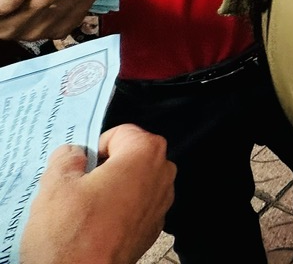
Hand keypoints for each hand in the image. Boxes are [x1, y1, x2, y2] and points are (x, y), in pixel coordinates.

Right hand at [21, 124, 174, 263]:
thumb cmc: (72, 233)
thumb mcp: (57, 184)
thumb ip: (67, 157)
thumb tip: (74, 152)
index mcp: (145, 154)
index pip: (122, 132)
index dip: (96, 146)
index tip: (81, 164)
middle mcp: (162, 175)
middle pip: (133, 155)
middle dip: (107, 166)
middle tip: (79, 184)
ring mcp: (162, 203)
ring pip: (135, 181)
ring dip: (113, 188)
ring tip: (86, 207)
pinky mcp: (154, 227)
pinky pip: (137, 205)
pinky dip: (120, 209)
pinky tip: (97, 223)